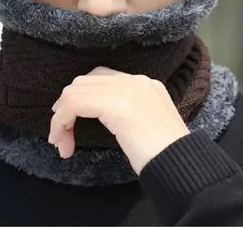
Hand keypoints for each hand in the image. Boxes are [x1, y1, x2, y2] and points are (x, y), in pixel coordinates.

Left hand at [48, 66, 189, 174]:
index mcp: (144, 84)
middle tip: (59, 132)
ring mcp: (127, 90)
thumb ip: (126, 111)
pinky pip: (76, 104)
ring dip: (61, 117)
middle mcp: (135, 81)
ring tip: (59, 141)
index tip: (69, 120)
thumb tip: (102, 114)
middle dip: (66, 106)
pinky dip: (62, 121)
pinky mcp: (117, 104)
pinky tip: (62, 141)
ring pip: (76, 91)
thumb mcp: (146, 123)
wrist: (182, 163)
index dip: (80, 97)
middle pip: (85, 82)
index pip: (101, 78)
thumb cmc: (166, 154)